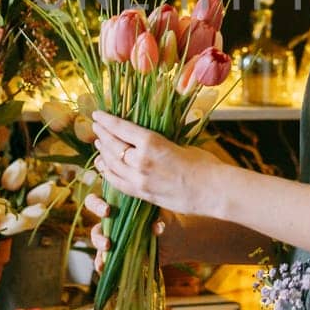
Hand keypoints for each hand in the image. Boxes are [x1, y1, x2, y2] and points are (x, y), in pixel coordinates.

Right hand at [81, 191, 164, 272]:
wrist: (175, 241)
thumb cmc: (167, 221)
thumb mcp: (164, 217)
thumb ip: (159, 218)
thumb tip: (156, 226)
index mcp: (118, 208)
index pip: (98, 202)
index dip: (97, 205)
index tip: (107, 211)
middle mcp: (112, 224)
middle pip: (95, 228)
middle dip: (97, 236)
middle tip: (107, 243)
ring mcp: (114, 242)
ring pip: (99, 246)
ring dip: (100, 251)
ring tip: (109, 256)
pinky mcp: (118, 257)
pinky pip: (105, 261)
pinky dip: (102, 264)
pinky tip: (103, 268)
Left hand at [90, 112, 226, 219]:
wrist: (214, 192)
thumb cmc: (205, 164)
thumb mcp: (181, 143)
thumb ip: (160, 142)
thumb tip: (149, 138)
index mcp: (152, 143)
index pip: (121, 129)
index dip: (107, 121)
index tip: (97, 114)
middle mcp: (140, 161)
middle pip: (113, 146)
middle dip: (102, 135)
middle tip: (96, 126)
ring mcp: (140, 180)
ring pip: (112, 165)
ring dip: (103, 153)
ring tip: (98, 144)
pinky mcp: (143, 195)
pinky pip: (118, 183)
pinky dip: (108, 173)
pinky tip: (103, 167)